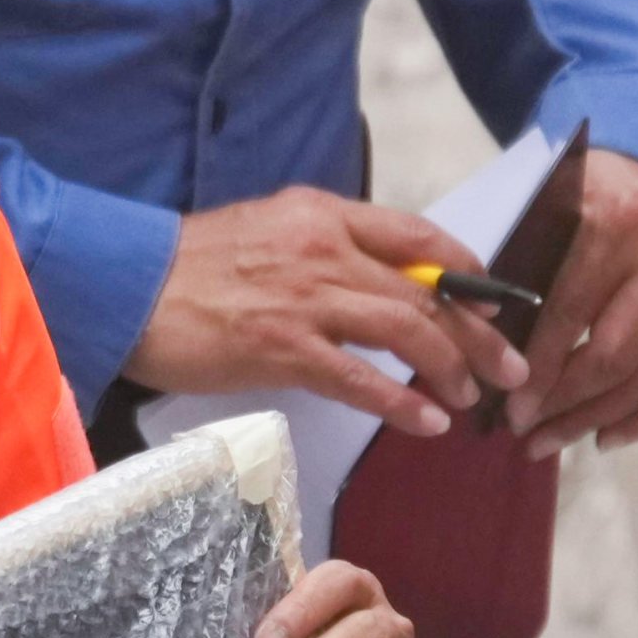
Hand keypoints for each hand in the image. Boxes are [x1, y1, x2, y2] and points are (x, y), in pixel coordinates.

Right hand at [123, 187, 528, 438]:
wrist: (125, 284)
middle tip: (512, 369)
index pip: (419, 235)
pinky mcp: (281, 348)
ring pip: (406, 330)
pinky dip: (403, 404)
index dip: (468, 270)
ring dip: (452, 368)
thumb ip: (320, 249)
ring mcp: (305, 298)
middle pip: (428, 289)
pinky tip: (430, 423)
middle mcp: (323, 248)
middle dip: (481, 334)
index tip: (494, 305)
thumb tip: (369, 281)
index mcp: (323, 214)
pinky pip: (361, 380)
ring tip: (474, 399)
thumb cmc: (189, 268)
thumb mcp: (267, 233)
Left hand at [500, 151, 637, 459]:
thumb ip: (521, 268)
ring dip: (595, 421)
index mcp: (613, 223)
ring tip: (553, 442)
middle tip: (527, 435)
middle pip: (613, 357)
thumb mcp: (548, 212)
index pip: (570, 314)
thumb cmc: (585, 202)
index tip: (510, 410)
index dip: (538, 371)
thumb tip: (490, 354)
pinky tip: (605, 438)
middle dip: (564, 406)